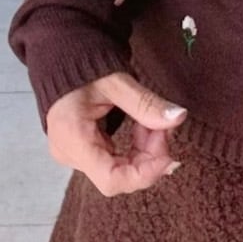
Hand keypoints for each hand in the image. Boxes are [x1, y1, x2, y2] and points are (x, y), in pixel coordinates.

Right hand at [45, 71, 186, 196]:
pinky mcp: (84, 151)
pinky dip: (137, 148)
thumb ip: (146, 103)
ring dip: (146, 151)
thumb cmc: (84, 70)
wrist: (64, 62)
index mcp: (72, 139)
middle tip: (164, 129)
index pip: (111, 180)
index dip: (145, 174)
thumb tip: (178, 117)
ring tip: (154, 124)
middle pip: (120, 176)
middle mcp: (70, 154)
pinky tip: (142, 128)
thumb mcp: (116, 82)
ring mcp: (76, 155)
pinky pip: (117, 161)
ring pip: (122, 170)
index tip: (169, 156)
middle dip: (150, 157)